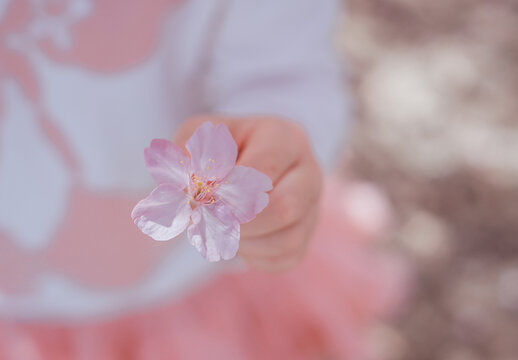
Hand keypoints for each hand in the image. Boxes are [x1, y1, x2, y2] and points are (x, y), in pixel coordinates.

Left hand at [174, 115, 321, 271]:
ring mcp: (312, 204)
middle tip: (209, 219)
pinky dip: (255, 256)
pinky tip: (238, 238)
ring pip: (288, 239)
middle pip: (284, 207)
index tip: (200, 198)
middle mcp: (308, 169)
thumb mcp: (195, 141)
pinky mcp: (307, 233)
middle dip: (238, 222)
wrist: (224, 169)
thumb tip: (197, 192)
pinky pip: (287, 256)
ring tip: (221, 227)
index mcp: (283, 137)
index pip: (261, 172)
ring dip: (245, 242)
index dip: (226, 192)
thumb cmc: (212, 152)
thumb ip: (193, 160)